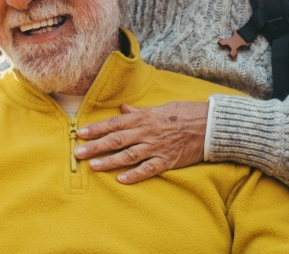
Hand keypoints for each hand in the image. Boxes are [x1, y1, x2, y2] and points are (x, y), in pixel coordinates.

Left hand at [74, 101, 207, 183]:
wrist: (209, 124)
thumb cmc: (184, 113)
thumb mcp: (160, 108)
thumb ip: (139, 112)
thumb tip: (123, 109)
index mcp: (144, 118)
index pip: (115, 123)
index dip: (97, 128)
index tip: (81, 133)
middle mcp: (147, 132)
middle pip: (116, 139)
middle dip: (96, 146)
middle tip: (78, 152)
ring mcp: (156, 147)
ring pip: (128, 155)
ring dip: (109, 161)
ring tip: (93, 166)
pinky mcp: (167, 160)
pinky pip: (148, 169)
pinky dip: (134, 174)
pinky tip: (121, 179)